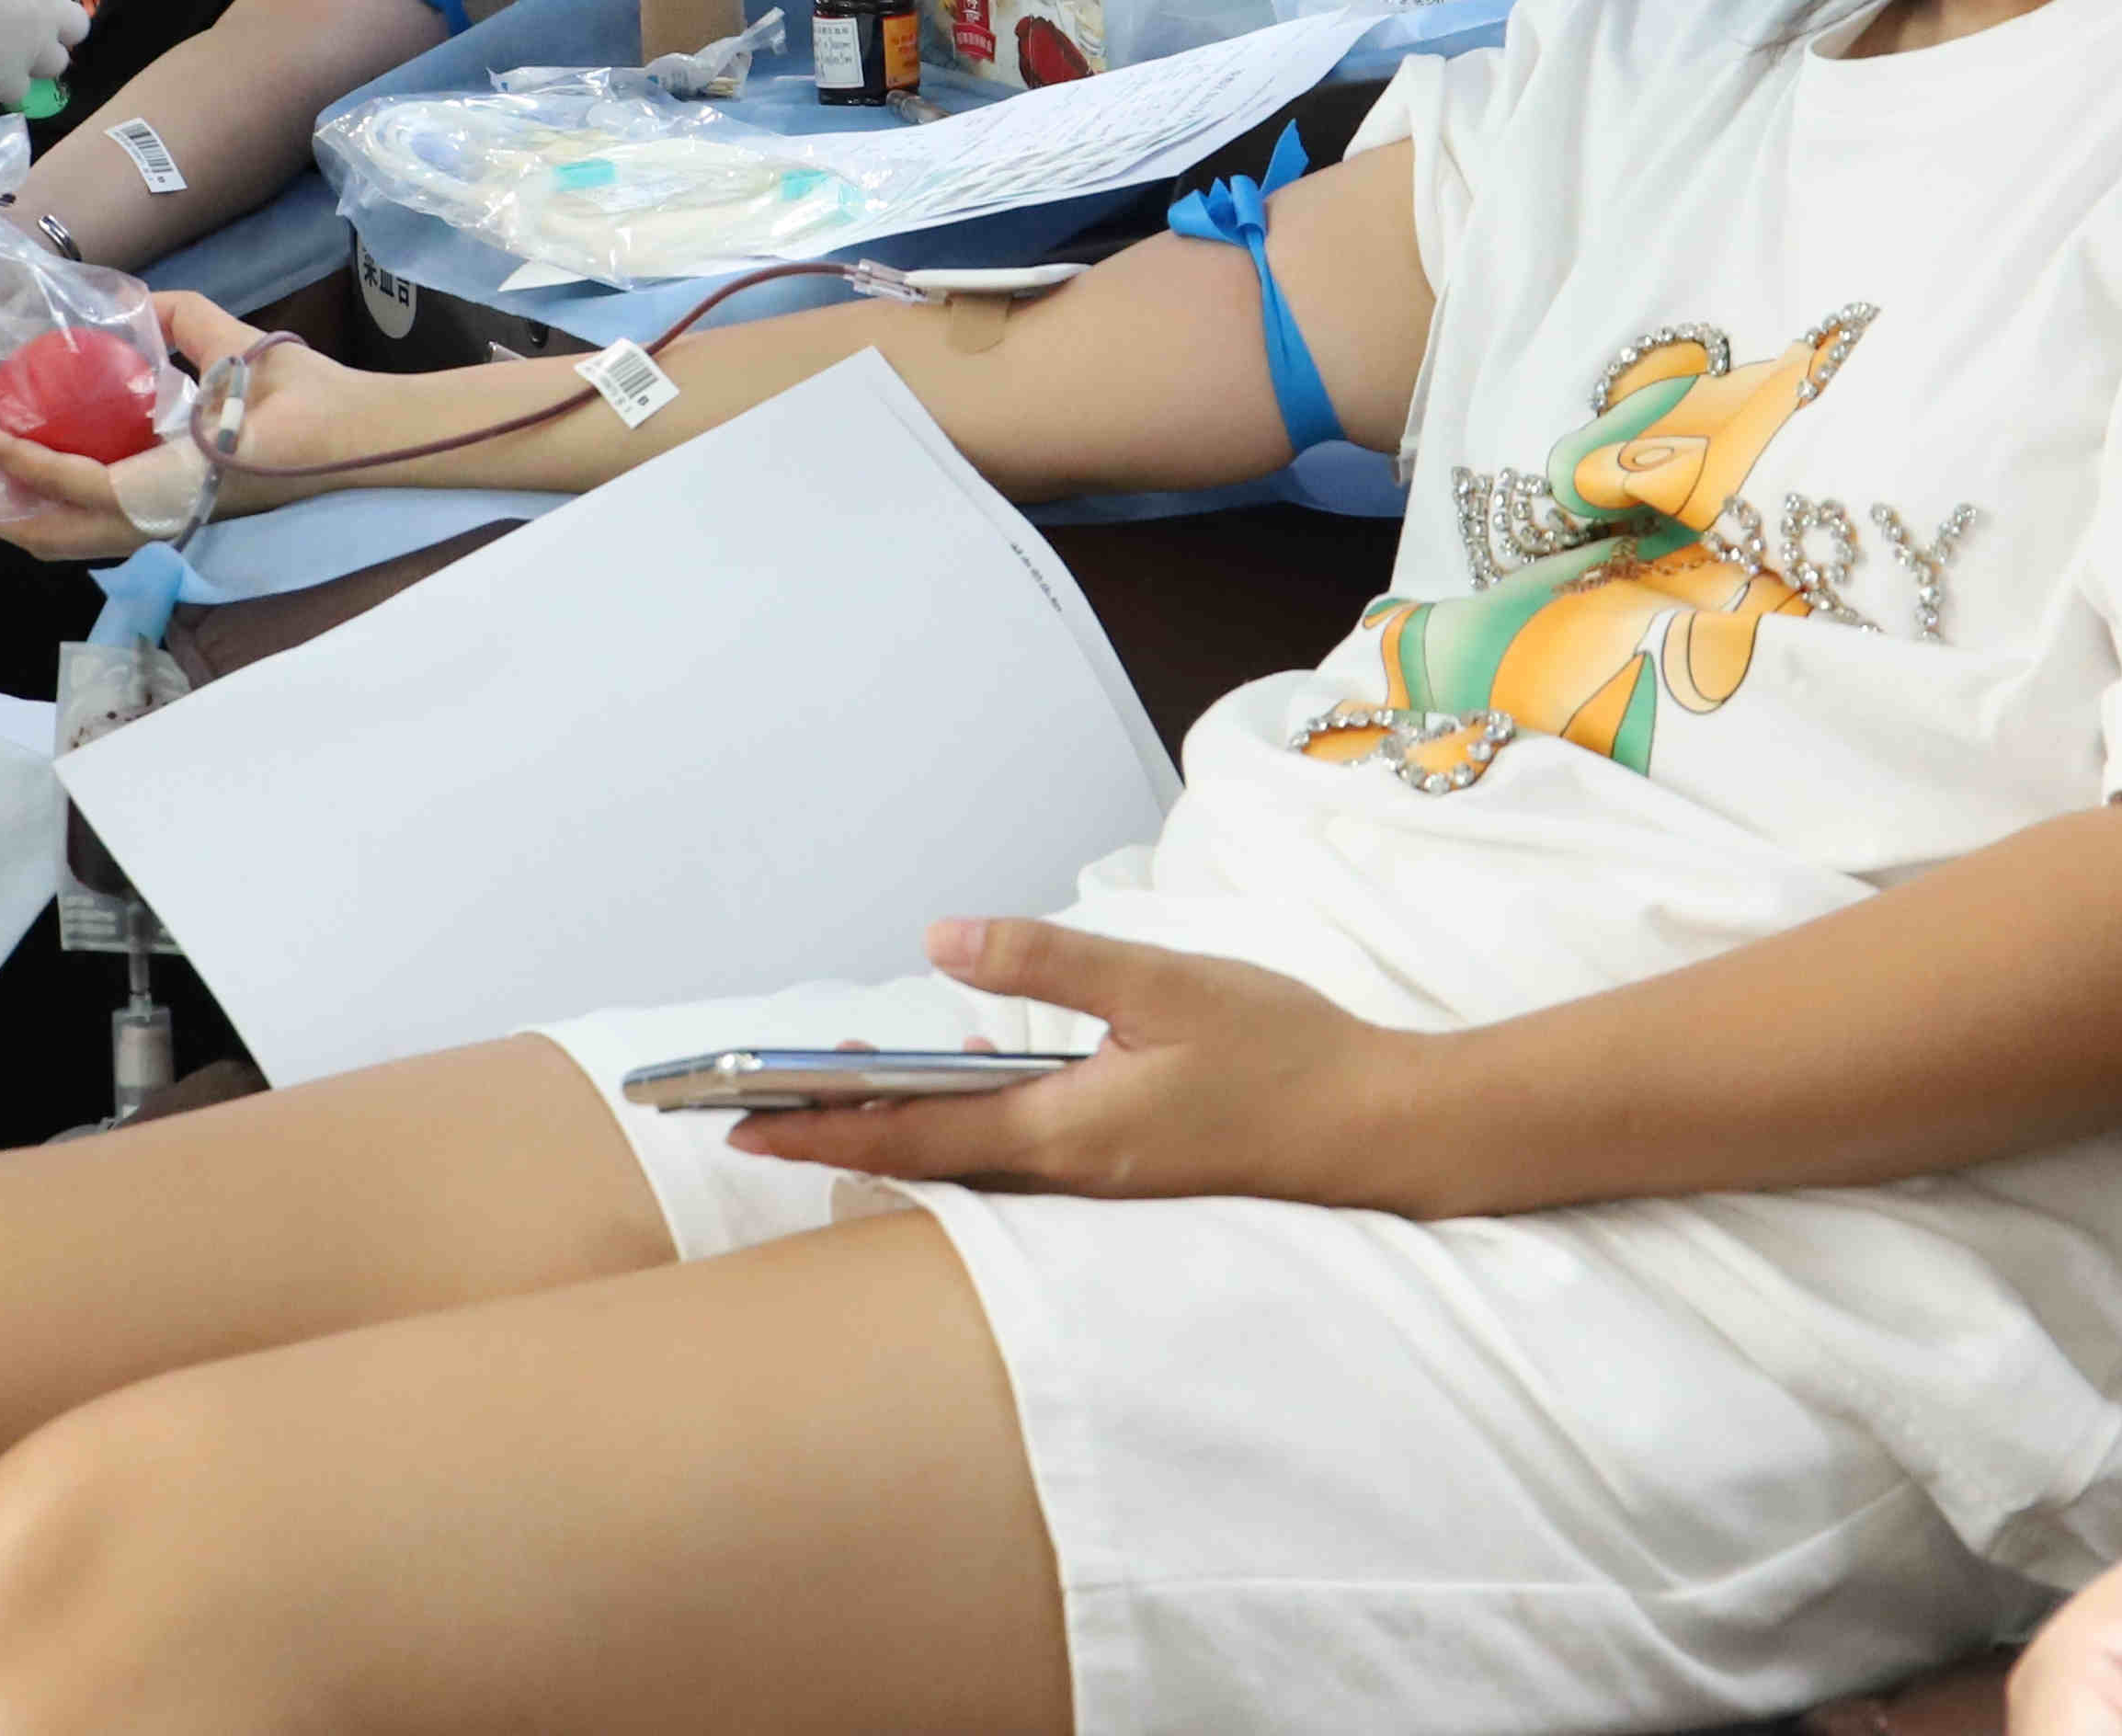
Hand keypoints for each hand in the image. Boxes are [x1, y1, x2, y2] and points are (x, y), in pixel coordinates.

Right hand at [0, 0, 86, 98]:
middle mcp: (45, 1)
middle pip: (74, 23)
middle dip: (52, 24)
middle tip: (18, 25)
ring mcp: (30, 43)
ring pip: (56, 62)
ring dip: (34, 59)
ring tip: (1, 57)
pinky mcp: (4, 78)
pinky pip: (20, 92)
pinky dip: (3, 85)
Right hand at [0, 289, 290, 560]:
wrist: (340, 417)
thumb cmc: (292, 393)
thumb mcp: (211, 342)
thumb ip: (166, 323)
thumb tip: (124, 302)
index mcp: (153, 482)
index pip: (71, 499)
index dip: (15, 484)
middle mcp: (145, 509)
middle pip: (46, 522)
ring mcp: (150, 510)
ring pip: (48, 516)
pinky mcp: (159, 497)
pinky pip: (78, 486)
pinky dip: (27, 462)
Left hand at [724, 918, 1456, 1212]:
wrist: (1377, 1128)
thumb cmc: (1280, 1051)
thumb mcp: (1163, 987)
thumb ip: (1051, 965)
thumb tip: (941, 941)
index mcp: (1067, 1133)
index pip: (917, 1139)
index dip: (825, 1129)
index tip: (744, 1122)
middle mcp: (1070, 1174)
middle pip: (929, 1160)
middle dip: (840, 1130)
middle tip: (756, 1104)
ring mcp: (1099, 1181)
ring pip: (972, 1159)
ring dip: (901, 1123)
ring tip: (834, 1081)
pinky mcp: (1128, 1168)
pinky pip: (1021, 1154)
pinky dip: (968, 1121)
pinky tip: (964, 1075)